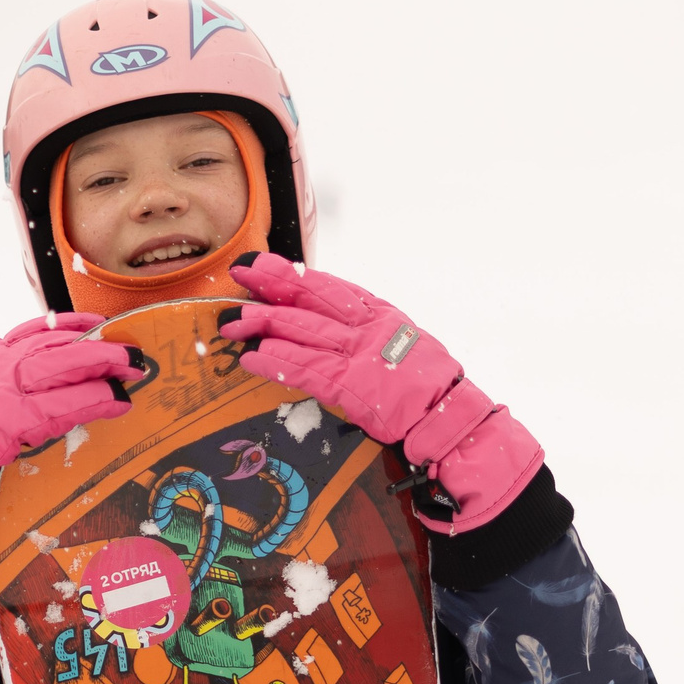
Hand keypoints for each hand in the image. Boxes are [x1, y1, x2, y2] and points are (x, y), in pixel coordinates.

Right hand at [0, 313, 133, 560]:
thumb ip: (2, 383)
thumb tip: (40, 381)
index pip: (33, 330)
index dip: (70, 324)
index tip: (97, 323)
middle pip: (54, 344)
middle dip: (96, 345)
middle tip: (128, 350)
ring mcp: (2, 391)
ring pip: (61, 367)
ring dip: (101, 367)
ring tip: (131, 371)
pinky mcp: (11, 419)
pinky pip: (62, 405)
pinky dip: (93, 402)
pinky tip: (116, 403)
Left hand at [220, 255, 541, 534]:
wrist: (449, 418)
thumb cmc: (423, 386)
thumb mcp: (398, 344)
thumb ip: (363, 332)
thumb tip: (322, 324)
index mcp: (380, 315)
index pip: (329, 287)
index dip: (293, 274)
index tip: (262, 264)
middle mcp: (369, 328)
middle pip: (313, 300)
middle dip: (273, 286)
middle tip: (241, 276)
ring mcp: (361, 356)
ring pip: (305, 331)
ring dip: (266, 324)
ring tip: (235, 322)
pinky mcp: (354, 387)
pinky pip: (308, 371)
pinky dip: (278, 363)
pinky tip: (253, 357)